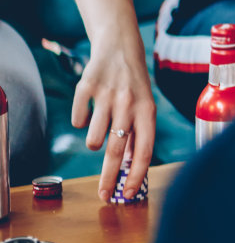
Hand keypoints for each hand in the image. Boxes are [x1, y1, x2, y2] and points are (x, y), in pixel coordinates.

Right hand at [71, 31, 156, 201]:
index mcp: (147, 111)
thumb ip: (137, 135)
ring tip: (102, 125)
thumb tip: (131, 170)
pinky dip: (81, 120)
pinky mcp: (86, 87)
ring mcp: (107, 95)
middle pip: (116, 151)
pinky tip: (90, 108)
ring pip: (93, 139)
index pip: (144, 150)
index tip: (128, 195)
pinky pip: (77, 119)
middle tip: (104, 195)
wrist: (119, 47)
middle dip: (109, 178)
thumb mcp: (145, 107)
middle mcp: (129, 104)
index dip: (136, 176)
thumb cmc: (134, 85)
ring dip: (94, 141)